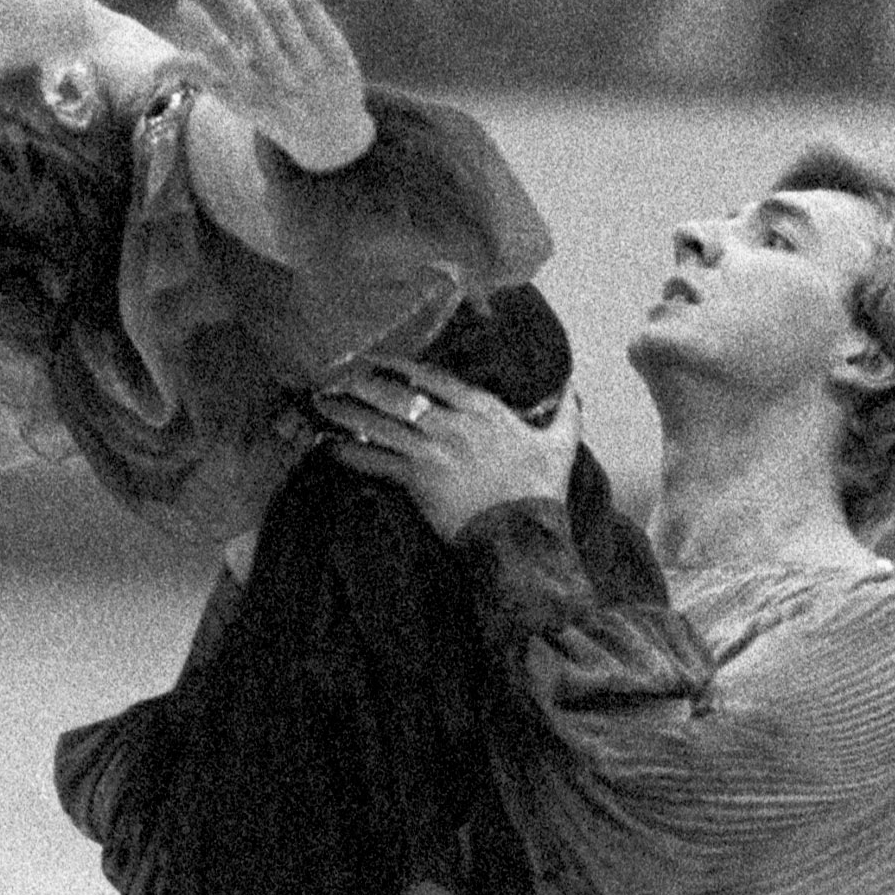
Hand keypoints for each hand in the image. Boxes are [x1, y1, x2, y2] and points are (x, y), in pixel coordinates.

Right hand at [169, 0, 373, 172]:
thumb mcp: (238, 100)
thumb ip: (202, 78)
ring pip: (282, 13)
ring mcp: (314, 70)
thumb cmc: (272, 107)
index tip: (182, 2)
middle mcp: (283, 83)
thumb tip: (157, 68)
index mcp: (252, 96)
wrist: (335, 137)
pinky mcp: (339, 55)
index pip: (223, 62)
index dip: (202, 32)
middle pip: (253, 25)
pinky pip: (312, 11)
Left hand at [316, 360, 577, 540]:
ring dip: (347, 412)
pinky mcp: (417, 481)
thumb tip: (573, 385)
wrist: (522, 538)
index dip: (400, 363)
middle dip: (362, 381)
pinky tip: (328, 446)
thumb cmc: (541, 492)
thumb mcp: (561, 444)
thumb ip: (565, 411)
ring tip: (321, 402)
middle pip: (396, 394)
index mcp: (483, 409)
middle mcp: (451, 423)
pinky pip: (375, 462)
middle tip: (334, 373)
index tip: (377, 356)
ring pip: (379, 424)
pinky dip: (350, 453)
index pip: (432, 376)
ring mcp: (430, 451)